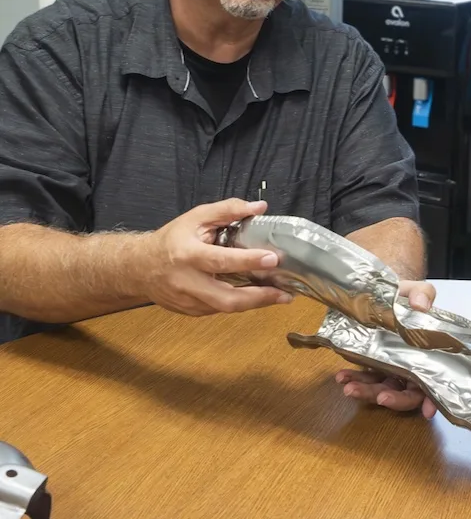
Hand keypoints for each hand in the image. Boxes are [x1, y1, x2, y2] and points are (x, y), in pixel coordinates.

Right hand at [139, 198, 291, 315]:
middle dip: (258, 297)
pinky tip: (258, 297)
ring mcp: (188, 301)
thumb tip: (259, 207)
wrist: (138, 267)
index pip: (221, 261)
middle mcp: (187, 282)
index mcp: (187, 255)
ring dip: (255, 304)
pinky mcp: (191, 312)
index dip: (248, 261)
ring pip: (225, 309)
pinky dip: (241, 304)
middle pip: (226, 298)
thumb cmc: (171, 240)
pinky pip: (220, 310)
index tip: (272, 259)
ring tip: (280, 296)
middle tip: (285, 292)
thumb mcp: (196, 217)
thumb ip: (228, 210)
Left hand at [335, 279, 437, 417]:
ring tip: (349, 387)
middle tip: (379, 397)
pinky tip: (341, 377)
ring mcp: (391, 370)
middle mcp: (412, 368)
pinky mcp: (373, 366)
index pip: (436, 383)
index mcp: (430, 357)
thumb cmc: (409, 296)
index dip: (433, 399)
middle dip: (393, 399)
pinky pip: (365, 378)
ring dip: (367, 392)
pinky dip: (353, 380)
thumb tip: (420, 305)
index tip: (427, 412)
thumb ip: (423, 295)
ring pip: (383, 389)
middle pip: (407, 394)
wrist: (386, 293)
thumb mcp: (419, 291)